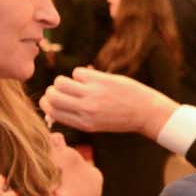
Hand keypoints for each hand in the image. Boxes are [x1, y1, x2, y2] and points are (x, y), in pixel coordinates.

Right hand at [42, 67, 174, 139]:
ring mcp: (93, 95)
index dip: (47, 102)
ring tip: (77, 83)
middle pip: (51, 95)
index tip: (52, 99)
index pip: (51, 111)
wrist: (148, 113)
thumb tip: (52, 106)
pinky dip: (82, 73)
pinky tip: (93, 78)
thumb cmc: (122, 117)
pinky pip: (78, 72)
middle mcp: (85, 110)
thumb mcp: (97, 124)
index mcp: (83, 123)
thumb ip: (76, 116)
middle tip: (63, 89)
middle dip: (53, 90)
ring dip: (64, 80)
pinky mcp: (101, 81)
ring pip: (60, 81)